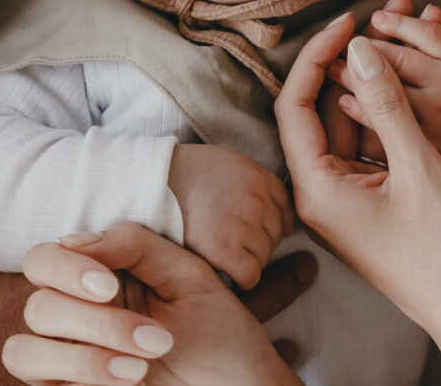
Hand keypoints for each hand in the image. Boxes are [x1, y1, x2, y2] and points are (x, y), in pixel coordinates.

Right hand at [1, 224, 309, 385]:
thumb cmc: (219, 331)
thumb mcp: (188, 275)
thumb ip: (136, 246)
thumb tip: (73, 238)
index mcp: (99, 275)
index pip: (44, 259)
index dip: (66, 269)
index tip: (110, 287)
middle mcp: (77, 314)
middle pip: (38, 306)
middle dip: (95, 323)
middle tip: (154, 340)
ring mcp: (70, 358)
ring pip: (25, 350)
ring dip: (84, 359)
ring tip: (141, 369)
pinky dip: (83, 379)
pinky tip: (132, 382)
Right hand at [168, 143, 293, 287]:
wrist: (155, 182)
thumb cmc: (185, 172)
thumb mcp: (228, 162)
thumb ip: (251, 180)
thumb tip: (269, 204)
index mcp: (259, 178)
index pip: (285, 207)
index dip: (273, 221)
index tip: (259, 230)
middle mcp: (258, 201)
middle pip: (276, 234)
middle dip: (259, 240)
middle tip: (233, 241)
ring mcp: (245, 226)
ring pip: (265, 256)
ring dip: (249, 259)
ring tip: (223, 252)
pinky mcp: (227, 250)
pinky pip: (251, 275)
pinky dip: (241, 278)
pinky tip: (225, 270)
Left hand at [274, 15, 440, 343]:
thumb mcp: (419, 166)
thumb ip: (386, 104)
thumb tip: (361, 50)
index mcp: (315, 189)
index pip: (293, 105)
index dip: (315, 56)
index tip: (347, 24)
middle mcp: (316, 194)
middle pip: (311, 112)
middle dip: (337, 67)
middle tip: (367, 27)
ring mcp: (338, 199)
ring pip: (337, 126)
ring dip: (357, 89)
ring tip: (383, 47)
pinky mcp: (360, 202)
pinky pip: (356, 146)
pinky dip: (371, 116)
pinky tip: (392, 89)